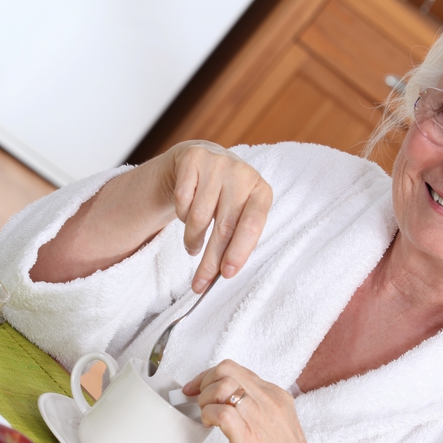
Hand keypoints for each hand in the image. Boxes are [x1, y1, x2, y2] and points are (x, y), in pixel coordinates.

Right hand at [158, 142, 272, 292]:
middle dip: (210, 261)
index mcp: (261, 191)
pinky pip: (182, 201)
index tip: (226, 274)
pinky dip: (182, 216)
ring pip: (199, 217)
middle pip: (224, 227)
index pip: (251, 225)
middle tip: (200, 283)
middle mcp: (242, 174)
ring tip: (193, 248)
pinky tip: (186, 216)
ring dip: (193, 240)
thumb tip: (222, 273)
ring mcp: (217, 163)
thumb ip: (237, 238)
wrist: (204, 160)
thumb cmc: (225, 196)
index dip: (239, 251)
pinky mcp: (193, 159)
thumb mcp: (239, 212)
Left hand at [182, 360, 319, 442]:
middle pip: (226, 370)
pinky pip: (221, 412)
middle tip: (196, 400)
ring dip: (205, 399)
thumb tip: (231, 404)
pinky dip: (208, 415)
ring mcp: (259, 418)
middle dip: (204, 382)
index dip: (211, 376)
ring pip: (222, 385)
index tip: (198, 387)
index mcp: (276, 396)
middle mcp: (268, 401)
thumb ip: (258, 409)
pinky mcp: (249, 439)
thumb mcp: (277, 424)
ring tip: (206, 417)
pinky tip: (209, 426)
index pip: (237, 370)